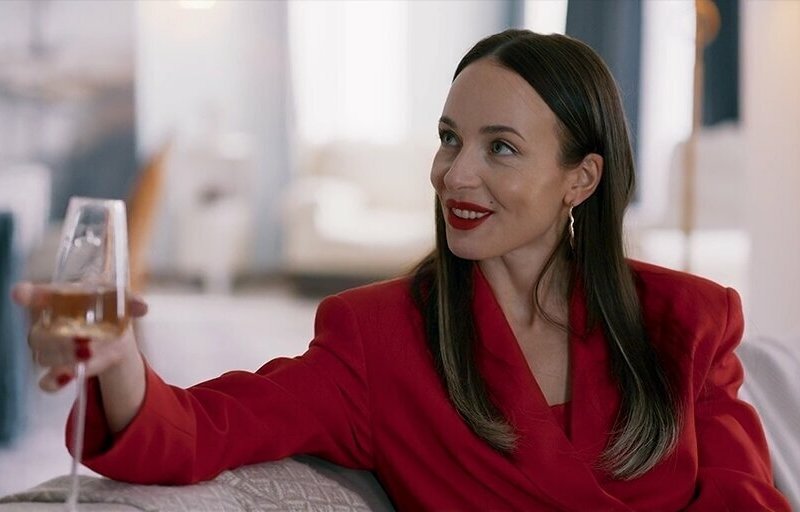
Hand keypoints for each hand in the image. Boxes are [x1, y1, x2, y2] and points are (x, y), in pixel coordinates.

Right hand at [11, 282, 148, 391]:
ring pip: (44, 356)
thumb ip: (129, 302)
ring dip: (65, 357)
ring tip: (88, 353)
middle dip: (60, 339)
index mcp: (61, 299)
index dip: (27, 294)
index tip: (20, 294)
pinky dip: (55, 381)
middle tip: (84, 341)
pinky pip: (46, 380)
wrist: (114, 333)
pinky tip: (68, 376)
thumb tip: (143, 307)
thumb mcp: (120, 302)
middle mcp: (48, 323)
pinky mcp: (57, 369)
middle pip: (38, 333)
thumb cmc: (110, 308)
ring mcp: (50, 347)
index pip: (37, 295)